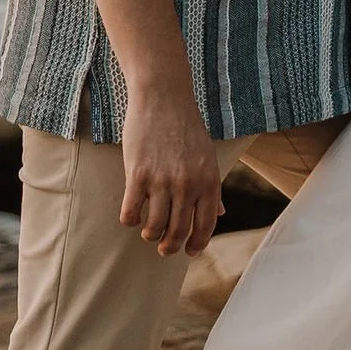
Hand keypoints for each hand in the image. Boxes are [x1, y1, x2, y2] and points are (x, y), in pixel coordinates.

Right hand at [118, 79, 221, 255]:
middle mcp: (187, 184)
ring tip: (148, 231)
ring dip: (150, 235)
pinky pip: (131, 212)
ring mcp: (162, 180)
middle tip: (164, 249)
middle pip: (178, 231)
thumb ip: (212, 186)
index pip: (205, 225)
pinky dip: (130, 220)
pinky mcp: (137, 174)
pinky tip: (131, 215)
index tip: (190, 252)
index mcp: (209, 180)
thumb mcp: (207, 156)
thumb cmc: (186, 126)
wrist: (163, 96)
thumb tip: (220, 213)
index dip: (197, 244)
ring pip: (153, 227)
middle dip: (170, 246)